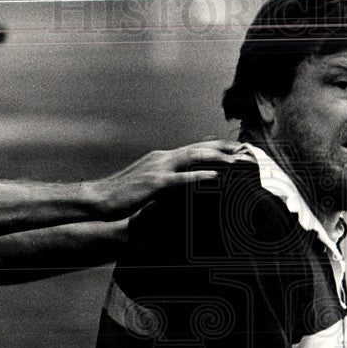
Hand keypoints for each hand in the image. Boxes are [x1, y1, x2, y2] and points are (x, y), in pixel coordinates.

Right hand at [85, 139, 247, 218]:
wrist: (98, 200)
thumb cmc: (123, 197)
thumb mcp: (149, 186)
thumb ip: (166, 183)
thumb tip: (183, 189)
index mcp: (162, 159)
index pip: (194, 149)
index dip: (217, 148)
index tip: (238, 150)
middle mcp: (163, 158)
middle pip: (199, 148)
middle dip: (224, 148)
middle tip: (247, 151)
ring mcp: (158, 169)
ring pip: (194, 157)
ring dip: (218, 158)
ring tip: (238, 161)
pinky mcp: (154, 183)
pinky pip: (180, 178)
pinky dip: (199, 177)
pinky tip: (215, 178)